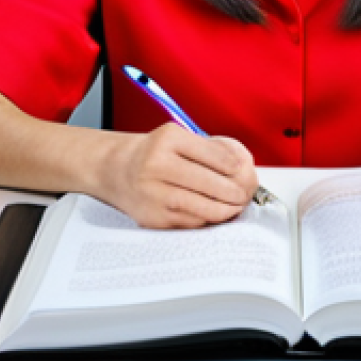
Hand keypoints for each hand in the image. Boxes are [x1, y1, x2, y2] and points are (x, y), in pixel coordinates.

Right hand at [96, 123, 258, 227]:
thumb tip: (243, 167)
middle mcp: (157, 165)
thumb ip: (208, 149)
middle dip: (235, 191)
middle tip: (245, 194)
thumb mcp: (177, 138)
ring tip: (235, 206)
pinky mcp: (153, 218)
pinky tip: (215, 214)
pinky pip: (190, 222)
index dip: (235, 166)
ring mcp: (153, 193)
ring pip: (202, 207)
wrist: (116, 170)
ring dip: (225, 210)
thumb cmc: (153, 153)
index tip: (244, 170)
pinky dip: (207, 219)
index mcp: (168, 139)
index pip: (213, 154)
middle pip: (209, 183)